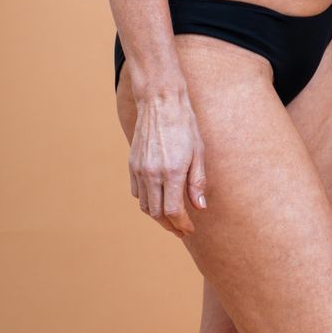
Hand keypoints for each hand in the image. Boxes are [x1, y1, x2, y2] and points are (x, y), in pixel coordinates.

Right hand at [128, 86, 206, 237]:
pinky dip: (147, 201)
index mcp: (171, 171)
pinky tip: (159, 200)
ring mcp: (139, 170)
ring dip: (158, 216)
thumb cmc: (185, 125)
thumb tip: (199, 207)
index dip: (182, 224)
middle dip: (170, 225)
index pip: (174, 211)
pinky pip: (137, 192)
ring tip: (172, 219)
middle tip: (182, 229)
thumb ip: (197, 181)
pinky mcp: (132, 165)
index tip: (190, 229)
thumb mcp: (198, 152)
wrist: (160, 103)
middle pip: (157, 213)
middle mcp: (152, 174)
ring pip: (145, 206)